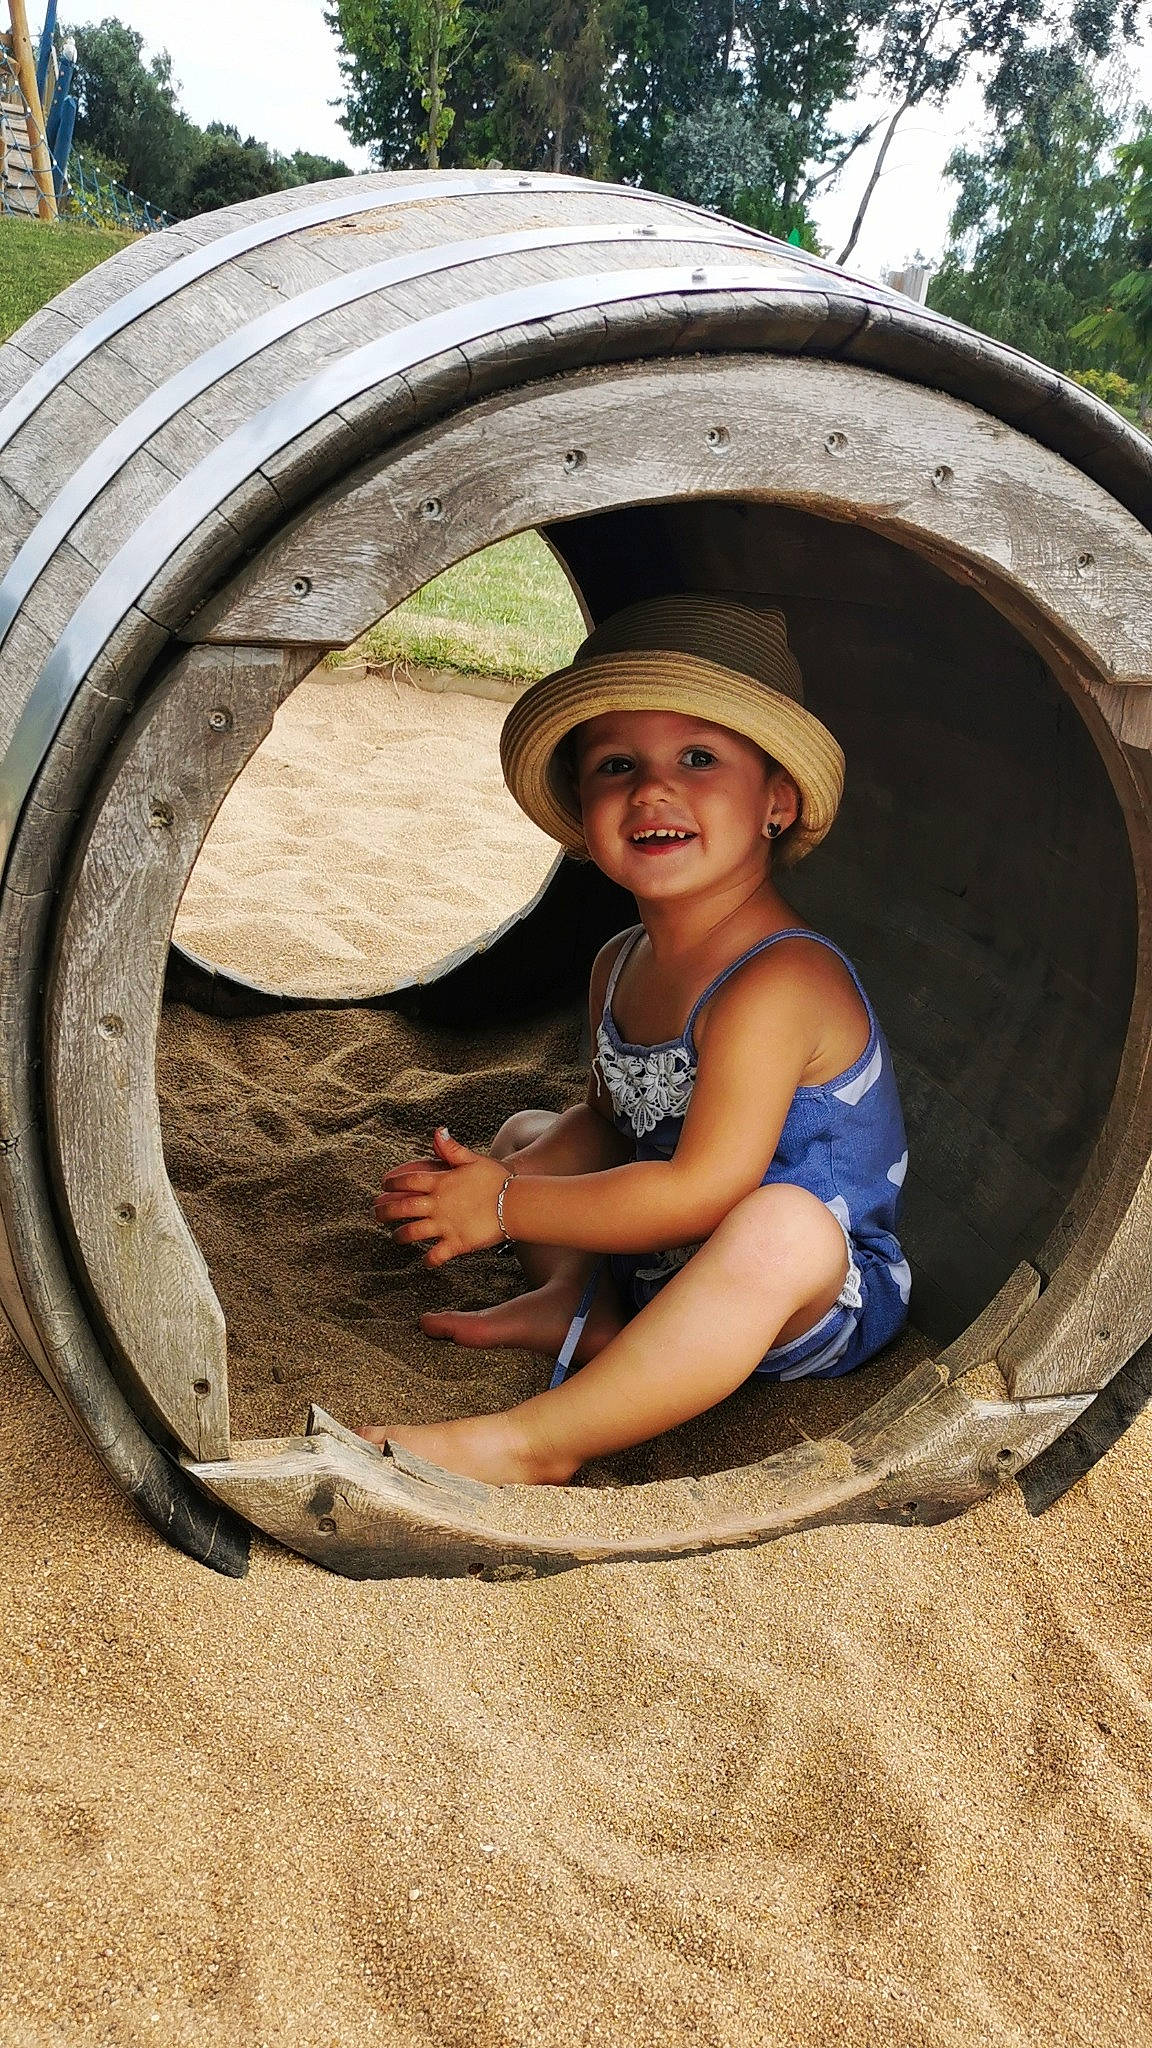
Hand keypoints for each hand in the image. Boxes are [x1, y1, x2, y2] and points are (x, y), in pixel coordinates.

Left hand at [375, 1127, 507, 1265]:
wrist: (516, 1203)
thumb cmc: (497, 1180)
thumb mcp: (474, 1160)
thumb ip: (452, 1149)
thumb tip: (438, 1132)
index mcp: (440, 1182)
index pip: (407, 1181)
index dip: (392, 1183)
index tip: (384, 1185)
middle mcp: (438, 1204)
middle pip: (402, 1207)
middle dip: (384, 1211)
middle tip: (376, 1213)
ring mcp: (445, 1225)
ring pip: (412, 1232)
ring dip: (400, 1235)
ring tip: (396, 1236)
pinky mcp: (456, 1243)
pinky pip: (436, 1255)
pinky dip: (428, 1259)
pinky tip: (425, 1260)